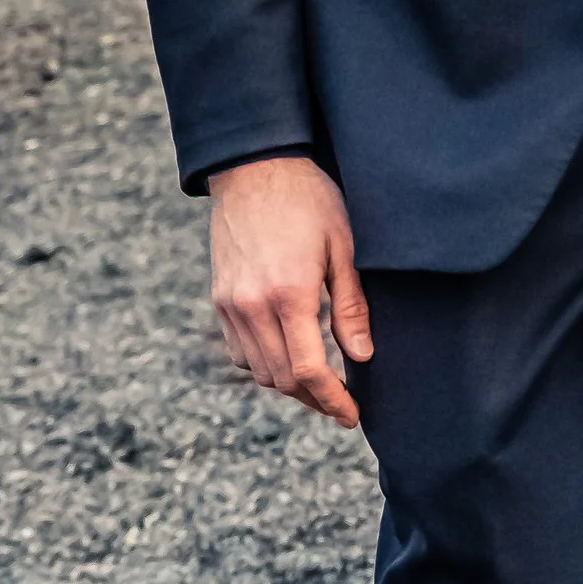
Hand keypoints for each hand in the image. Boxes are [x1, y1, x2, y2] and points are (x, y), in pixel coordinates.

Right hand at [208, 155, 370, 428]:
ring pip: (258, 370)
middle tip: (342, 405)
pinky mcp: (219, 299)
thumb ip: (351, 306)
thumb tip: (362, 357)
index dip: (332, 401)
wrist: (255, 168)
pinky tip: (288, 357)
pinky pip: (239, 351)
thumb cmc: (310, 200)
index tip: (352, 415)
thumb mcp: (344, 247)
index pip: (309, 371)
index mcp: (289, 294)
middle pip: (282, 379)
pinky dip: (263, 364)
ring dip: (288, 385)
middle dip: (314, 399)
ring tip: (320, 384)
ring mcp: (231, 304)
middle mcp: (252, 306)